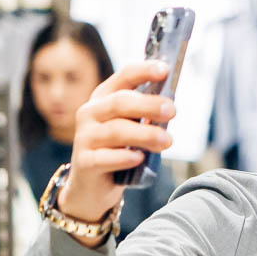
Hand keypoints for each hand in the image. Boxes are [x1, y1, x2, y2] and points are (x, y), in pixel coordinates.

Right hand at [58, 59, 176, 222]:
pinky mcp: (84, 162)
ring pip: (116, 131)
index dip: (143, 71)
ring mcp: (85, 138)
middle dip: (148, 105)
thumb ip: (146, 116)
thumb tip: (170, 107)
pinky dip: (124, 157)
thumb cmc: (118, 151)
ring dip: (144, 134)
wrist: (92, 186)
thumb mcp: (132, 128)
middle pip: (120, 103)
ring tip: (167, 140)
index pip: (123, 77)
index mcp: (103, 98)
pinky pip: (105, 158)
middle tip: (172, 111)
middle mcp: (90, 113)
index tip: (165, 70)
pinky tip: (139, 158)